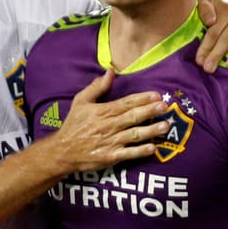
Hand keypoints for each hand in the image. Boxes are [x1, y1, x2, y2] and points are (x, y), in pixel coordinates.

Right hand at [48, 70, 168, 173]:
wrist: (62, 151)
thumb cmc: (73, 125)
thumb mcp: (80, 101)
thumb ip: (97, 87)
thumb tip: (110, 71)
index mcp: (103, 111)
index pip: (126, 103)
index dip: (142, 99)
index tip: (156, 95)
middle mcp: (109, 126)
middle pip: (133, 117)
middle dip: (150, 111)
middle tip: (165, 106)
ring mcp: (111, 142)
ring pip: (134, 135)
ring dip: (151, 130)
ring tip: (165, 126)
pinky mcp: (111, 157)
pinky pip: (128, 154)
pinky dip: (140, 151)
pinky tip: (153, 148)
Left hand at [195, 0, 227, 73]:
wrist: (227, 3)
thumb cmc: (213, 7)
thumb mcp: (205, 1)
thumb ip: (204, 8)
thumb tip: (211, 21)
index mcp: (226, 8)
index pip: (214, 31)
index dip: (206, 46)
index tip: (199, 60)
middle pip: (227, 38)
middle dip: (217, 54)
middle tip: (209, 68)